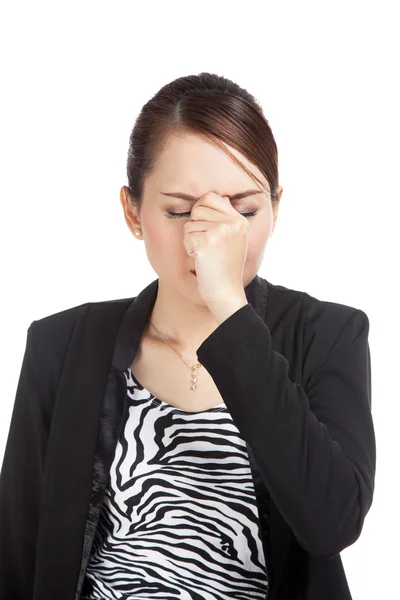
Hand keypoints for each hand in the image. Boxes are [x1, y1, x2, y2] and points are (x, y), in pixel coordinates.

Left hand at [183, 192, 248, 308]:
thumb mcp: (235, 238)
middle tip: (207, 246)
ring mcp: (220, 232)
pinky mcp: (206, 242)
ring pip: (190, 224)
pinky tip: (201, 260)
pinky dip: (189, 249)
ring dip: (192, 240)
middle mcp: (232, 223)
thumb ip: (227, 217)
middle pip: (197, 210)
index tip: (206, 229)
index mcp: (239, 220)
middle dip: (196, 227)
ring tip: (206, 254)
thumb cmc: (226, 267)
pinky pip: (186, 237)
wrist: (226, 291)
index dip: (201, 210)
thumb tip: (222, 196)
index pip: (211, 197)